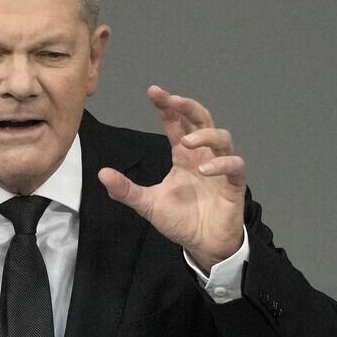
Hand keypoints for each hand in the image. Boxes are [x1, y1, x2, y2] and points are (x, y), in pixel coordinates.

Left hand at [98, 85, 245, 273]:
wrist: (203, 245)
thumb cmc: (181, 220)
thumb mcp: (148, 204)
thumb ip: (126, 190)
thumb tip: (101, 174)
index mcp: (183, 156)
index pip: (177, 124)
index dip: (168, 107)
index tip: (154, 92)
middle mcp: (203, 156)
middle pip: (202, 120)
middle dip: (188, 107)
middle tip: (173, 100)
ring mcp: (220, 168)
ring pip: (222, 137)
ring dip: (205, 135)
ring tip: (187, 142)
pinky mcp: (234, 184)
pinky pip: (235, 165)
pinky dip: (221, 164)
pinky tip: (203, 171)